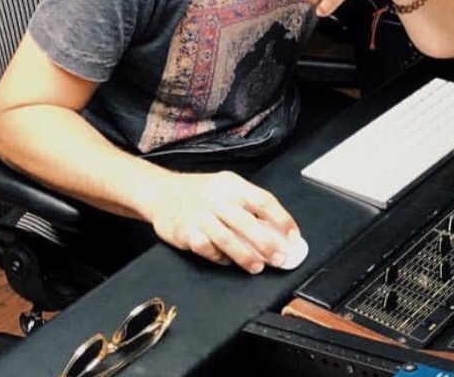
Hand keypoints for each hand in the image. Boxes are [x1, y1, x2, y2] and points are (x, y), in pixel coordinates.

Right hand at [146, 170, 299, 272]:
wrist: (160, 192)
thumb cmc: (199, 192)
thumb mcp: (225, 187)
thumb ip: (248, 205)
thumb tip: (276, 230)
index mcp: (232, 185)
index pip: (263, 201)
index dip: (281, 219)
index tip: (293, 236)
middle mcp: (217, 198)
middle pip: (248, 223)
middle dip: (267, 243)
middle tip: (280, 258)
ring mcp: (200, 215)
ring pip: (228, 239)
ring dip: (245, 256)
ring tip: (257, 267)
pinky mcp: (185, 231)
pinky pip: (206, 248)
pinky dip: (218, 257)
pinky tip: (226, 262)